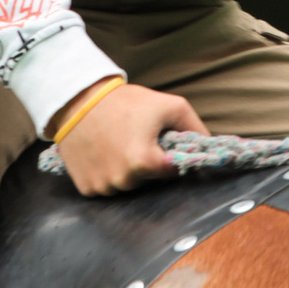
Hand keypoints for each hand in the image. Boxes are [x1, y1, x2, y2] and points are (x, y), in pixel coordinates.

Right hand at [55, 81, 201, 195]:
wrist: (79, 99)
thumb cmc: (126, 101)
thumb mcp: (170, 106)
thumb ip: (195, 128)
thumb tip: (209, 147)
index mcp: (145, 162)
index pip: (172, 172)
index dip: (170, 157)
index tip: (160, 143)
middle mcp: (123, 180)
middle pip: (149, 180)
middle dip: (148, 163)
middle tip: (137, 139)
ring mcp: (103, 186)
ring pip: (128, 186)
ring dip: (127, 171)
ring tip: (118, 145)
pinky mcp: (86, 188)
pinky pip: (106, 187)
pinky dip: (107, 175)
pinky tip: (103, 154)